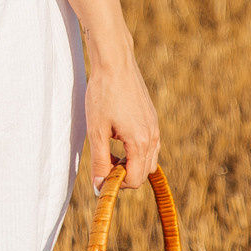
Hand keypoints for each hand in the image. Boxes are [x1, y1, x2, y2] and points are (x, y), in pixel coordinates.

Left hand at [84, 42, 160, 190]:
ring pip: (150, 160)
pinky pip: (150, 146)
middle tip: (104, 162)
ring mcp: (155, 127)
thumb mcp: (96, 130)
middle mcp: (153, 137)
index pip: (135, 180)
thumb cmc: (103, 94)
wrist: (115, 63)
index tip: (101, 173)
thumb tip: (100, 186)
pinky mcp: (152, 119)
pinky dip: (137, 151)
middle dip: (124, 175)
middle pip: (144, 173)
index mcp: (140, 142)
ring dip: (132, 164)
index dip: (116, 183)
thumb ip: (99, 160)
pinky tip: (119, 138)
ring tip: (111, 151)